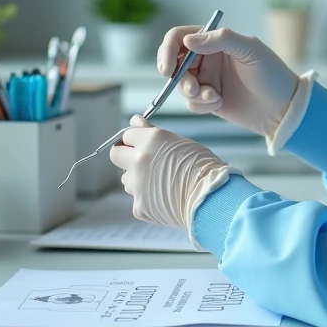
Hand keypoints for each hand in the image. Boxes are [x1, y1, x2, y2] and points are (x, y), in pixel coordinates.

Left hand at [108, 116, 235, 229]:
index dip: (135, 140)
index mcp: (151, 139)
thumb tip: (134, 121)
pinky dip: (148, 198)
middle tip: (141, 161)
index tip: (141, 144)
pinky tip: (166, 196)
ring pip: (127, 178)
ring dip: (138, 178)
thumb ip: (152, 133)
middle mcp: (139, 160)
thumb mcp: (179, 142)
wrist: (211, 197)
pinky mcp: (139, 206)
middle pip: (116, 154)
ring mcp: (137, 184)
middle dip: (125, 156)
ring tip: (162, 182)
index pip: (127, 135)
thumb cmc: (202, 167)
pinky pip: (138, 198)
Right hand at [157, 25, 300, 138]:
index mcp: (215, 41)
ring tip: (214, 97)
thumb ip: (221, 39)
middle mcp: (208, 58)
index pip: (180, 37)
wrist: (283, 108)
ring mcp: (208, 79)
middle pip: (174, 62)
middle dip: (177, 76)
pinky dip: (201, 105)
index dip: (167, 49)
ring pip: (181, 84)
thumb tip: (188, 40)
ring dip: (192, 92)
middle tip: (191, 87)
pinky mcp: (209, 100)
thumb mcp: (250, 50)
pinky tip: (219, 103)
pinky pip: (191, 102)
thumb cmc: (272, 74)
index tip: (167, 67)